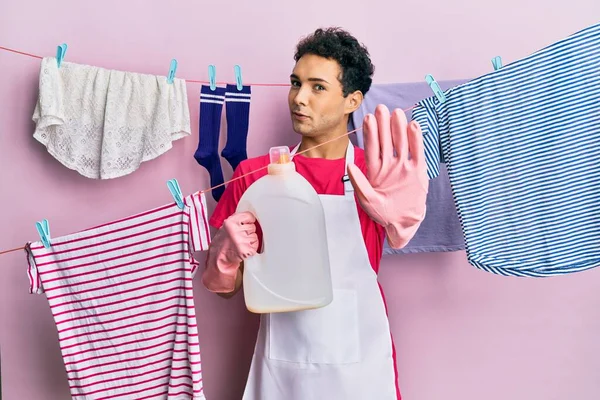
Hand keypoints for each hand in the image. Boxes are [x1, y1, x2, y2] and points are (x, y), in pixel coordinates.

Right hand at [202, 211, 258, 292]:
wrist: (218, 258)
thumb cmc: (222, 242)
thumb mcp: (225, 226)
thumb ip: (237, 220)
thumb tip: (250, 217)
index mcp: (230, 222)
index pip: (249, 216)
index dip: (249, 220)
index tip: (248, 223)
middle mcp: (235, 231)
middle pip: (253, 227)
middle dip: (249, 232)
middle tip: (241, 237)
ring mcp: (241, 241)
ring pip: (255, 236)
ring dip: (251, 240)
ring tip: (241, 243)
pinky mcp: (246, 250)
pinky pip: (256, 245)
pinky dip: (252, 247)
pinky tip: (244, 248)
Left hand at [347, 104, 428, 248]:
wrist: (402, 223)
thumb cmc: (383, 213)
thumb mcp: (367, 200)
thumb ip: (359, 183)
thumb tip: (349, 167)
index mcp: (375, 170)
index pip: (372, 147)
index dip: (370, 133)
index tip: (368, 118)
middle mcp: (389, 165)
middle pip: (386, 141)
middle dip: (383, 124)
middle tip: (381, 108)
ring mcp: (403, 167)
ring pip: (400, 143)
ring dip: (398, 128)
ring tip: (396, 113)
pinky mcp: (417, 171)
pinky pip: (417, 152)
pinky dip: (416, 139)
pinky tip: (414, 126)